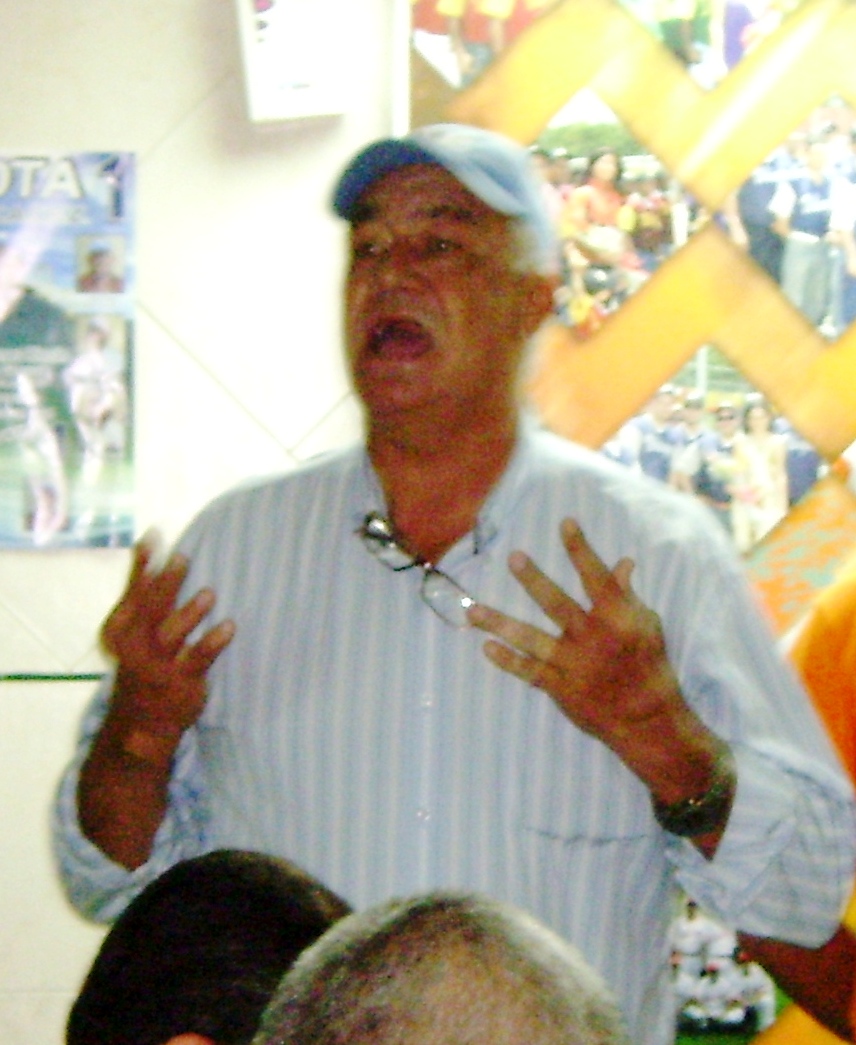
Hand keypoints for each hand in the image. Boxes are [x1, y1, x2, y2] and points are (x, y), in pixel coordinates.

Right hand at [101, 532, 234, 742]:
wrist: (141, 724)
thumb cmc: (142, 664)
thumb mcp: (131, 634)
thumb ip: (142, 594)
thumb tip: (152, 546)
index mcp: (122, 631)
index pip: (133, 593)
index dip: (142, 565)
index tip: (153, 537)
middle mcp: (137, 647)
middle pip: (152, 610)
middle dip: (166, 583)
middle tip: (182, 558)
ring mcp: (159, 666)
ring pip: (173, 635)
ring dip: (190, 614)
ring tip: (209, 594)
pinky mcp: (183, 681)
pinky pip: (199, 659)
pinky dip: (214, 642)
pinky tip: (229, 627)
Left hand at [468, 518, 720, 800]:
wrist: (649, 722)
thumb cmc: (650, 668)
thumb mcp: (648, 627)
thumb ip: (627, 596)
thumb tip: (623, 562)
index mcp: (618, 620)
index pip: (598, 577)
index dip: (581, 549)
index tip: (565, 522)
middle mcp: (592, 639)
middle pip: (557, 604)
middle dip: (534, 580)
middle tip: (514, 558)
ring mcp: (573, 665)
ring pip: (531, 639)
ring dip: (500, 623)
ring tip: (472, 609)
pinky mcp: (560, 688)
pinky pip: (528, 671)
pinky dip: (507, 660)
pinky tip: (486, 647)